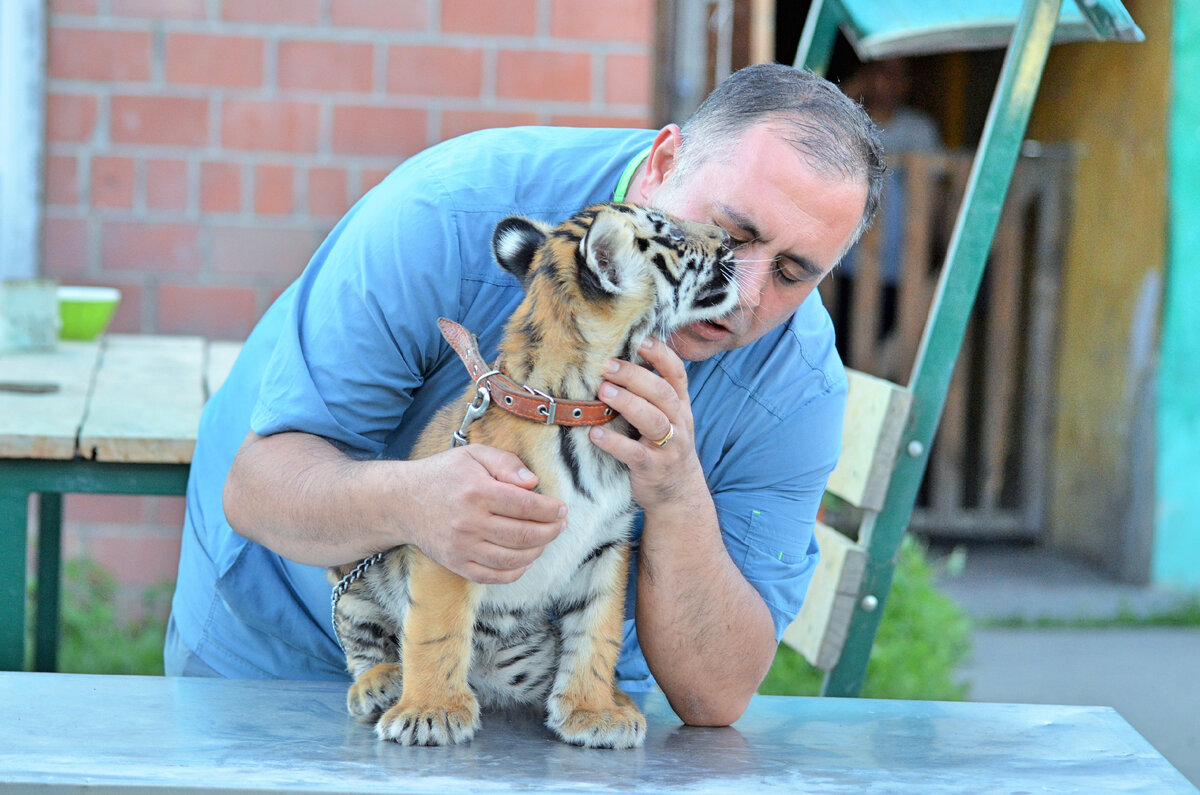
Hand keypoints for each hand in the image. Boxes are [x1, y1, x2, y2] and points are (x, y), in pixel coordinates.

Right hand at [403, 445, 566, 584]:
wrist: (401, 501)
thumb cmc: (443, 474)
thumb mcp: (473, 455)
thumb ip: (506, 462)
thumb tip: (533, 483)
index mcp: (477, 492)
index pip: (525, 506)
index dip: (550, 510)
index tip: (562, 509)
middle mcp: (469, 522)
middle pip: (523, 535)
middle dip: (550, 532)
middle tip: (560, 525)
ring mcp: (461, 547)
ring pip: (512, 559)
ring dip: (537, 552)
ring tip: (545, 540)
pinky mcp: (456, 564)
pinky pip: (493, 576)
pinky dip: (515, 572)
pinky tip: (525, 559)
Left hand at [588, 337, 708, 511]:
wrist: (679, 492)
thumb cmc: (665, 447)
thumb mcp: (668, 419)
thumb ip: (652, 395)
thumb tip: (620, 362)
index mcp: (680, 406)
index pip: (677, 374)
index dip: (661, 355)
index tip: (641, 340)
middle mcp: (678, 423)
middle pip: (661, 393)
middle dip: (635, 376)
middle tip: (608, 366)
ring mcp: (668, 446)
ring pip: (652, 420)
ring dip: (627, 403)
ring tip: (603, 391)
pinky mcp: (653, 468)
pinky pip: (634, 453)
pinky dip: (614, 442)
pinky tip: (595, 433)